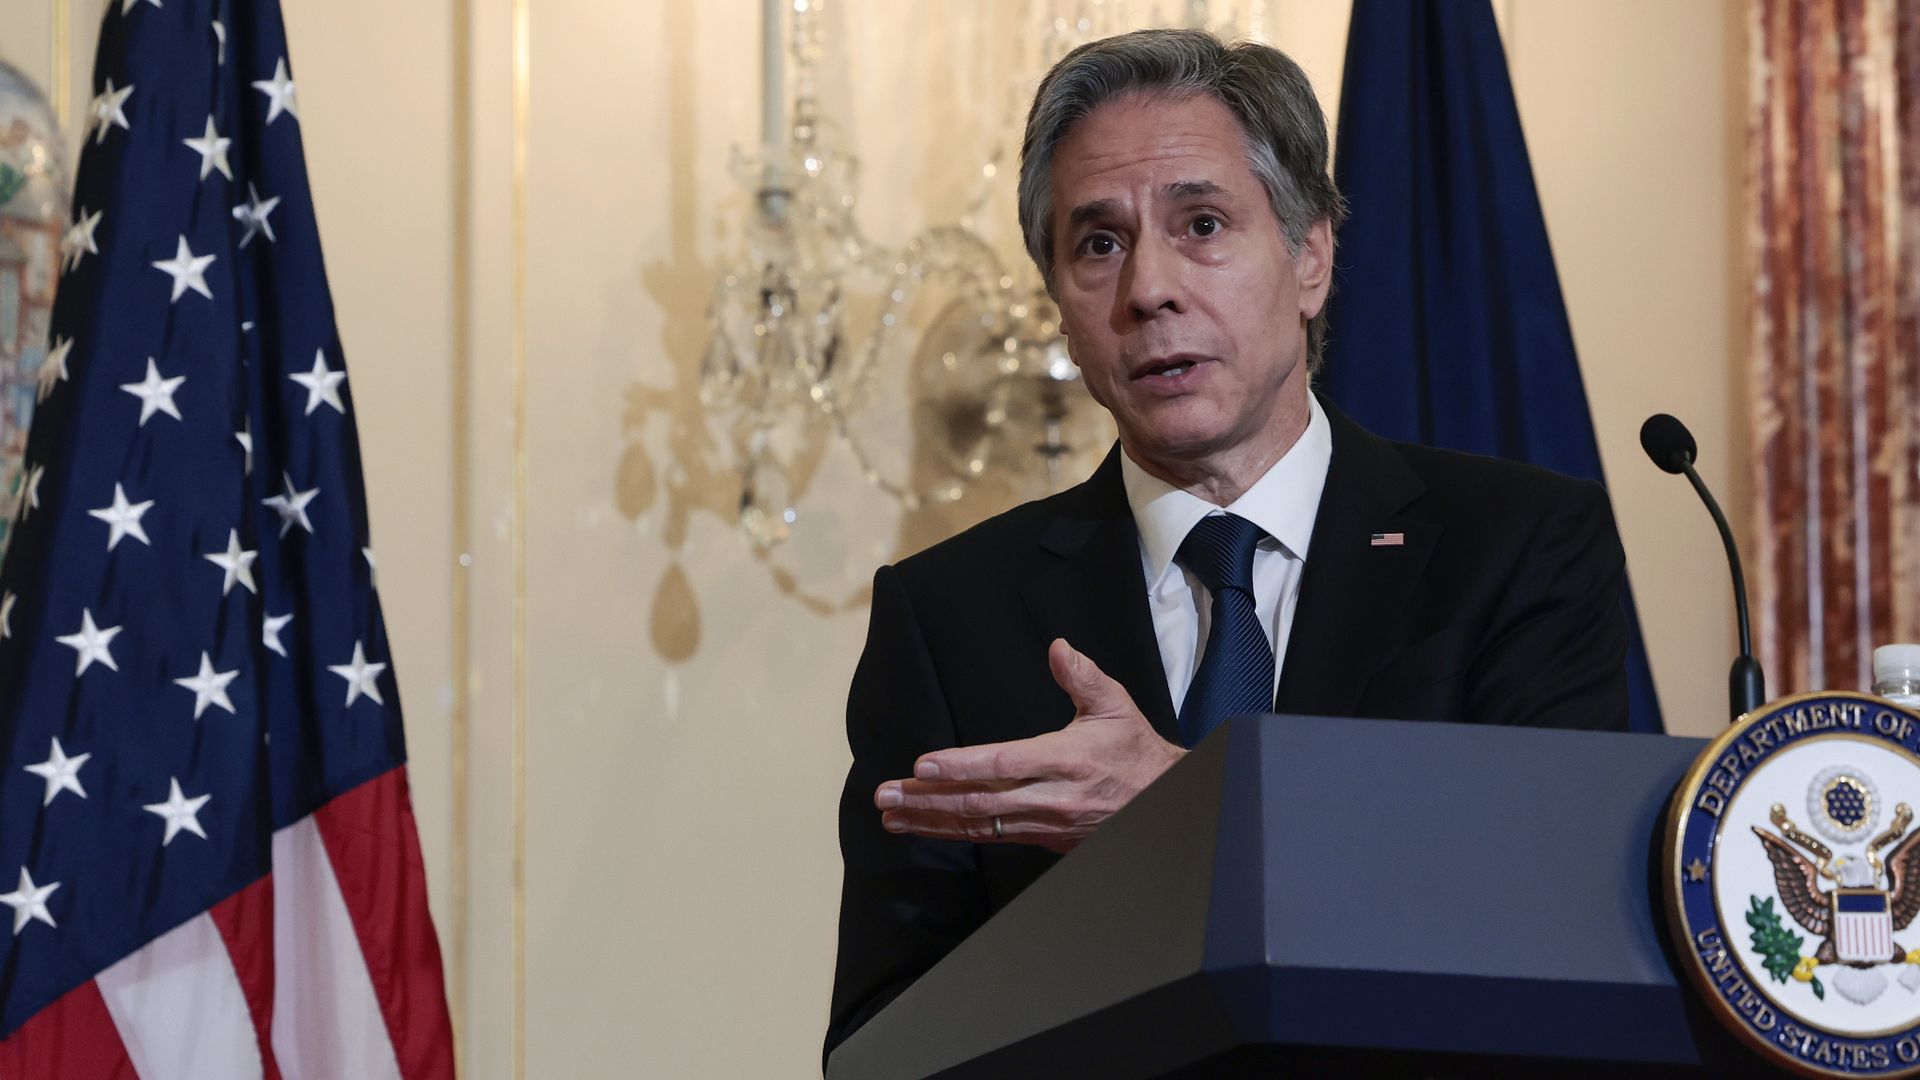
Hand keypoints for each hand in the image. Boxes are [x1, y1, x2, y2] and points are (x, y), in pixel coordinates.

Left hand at [874, 638, 1185, 852]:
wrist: (1162, 799)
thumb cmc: (1133, 748)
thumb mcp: (1115, 705)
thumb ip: (1083, 676)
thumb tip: (1057, 648)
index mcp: (1066, 760)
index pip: (1003, 764)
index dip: (959, 766)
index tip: (921, 765)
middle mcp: (1051, 797)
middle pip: (979, 801)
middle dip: (927, 800)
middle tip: (884, 796)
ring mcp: (1045, 823)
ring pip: (979, 824)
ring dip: (931, 821)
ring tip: (891, 817)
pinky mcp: (1042, 838)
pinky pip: (991, 837)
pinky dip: (954, 832)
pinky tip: (925, 827)